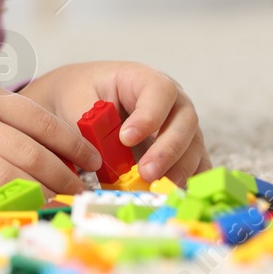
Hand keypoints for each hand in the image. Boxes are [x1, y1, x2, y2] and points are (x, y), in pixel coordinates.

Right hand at [0, 73, 103, 201]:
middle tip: (79, 195)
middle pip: (30, 154)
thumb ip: (3, 113)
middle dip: (62, 178)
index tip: (92, 164)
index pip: (42, 122)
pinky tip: (11, 215)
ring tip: (54, 209)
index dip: (73, 145)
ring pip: (5, 178)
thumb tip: (52, 142)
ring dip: (36, 197)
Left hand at [20, 61, 209, 182]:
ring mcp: (180, 126)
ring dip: (179, 168)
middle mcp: (171, 101)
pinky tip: (174, 194)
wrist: (82, 100)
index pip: (159, 91)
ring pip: (194, 145)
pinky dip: (188, 180)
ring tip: (156, 187)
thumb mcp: (77, 99)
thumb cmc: (82, 95)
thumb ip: (89, 124)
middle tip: (146, 172)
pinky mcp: (182, 150)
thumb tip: (100, 155)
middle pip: (185, 120)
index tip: (126, 138)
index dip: (149, 115)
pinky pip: (195, 165)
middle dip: (167, 149)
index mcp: (145, 79)